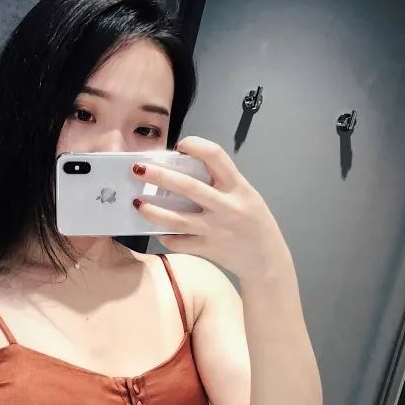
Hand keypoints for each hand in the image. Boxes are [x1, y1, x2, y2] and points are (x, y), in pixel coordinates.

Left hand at [131, 136, 291, 280]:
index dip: (195, 145)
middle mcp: (226, 206)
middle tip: (139, 169)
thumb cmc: (255, 223)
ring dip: (153, 211)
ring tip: (137, 203)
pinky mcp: (208, 249)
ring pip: (177, 220)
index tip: (179, 145)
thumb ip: (223, 184)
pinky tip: (158, 231)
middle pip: (188, 187)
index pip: (215, 155)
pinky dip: (166, 237)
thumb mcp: (246, 195)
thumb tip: (185, 170)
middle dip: (159, 176)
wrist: (267, 259)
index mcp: (238, 187)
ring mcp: (215, 229)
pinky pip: (179, 242)